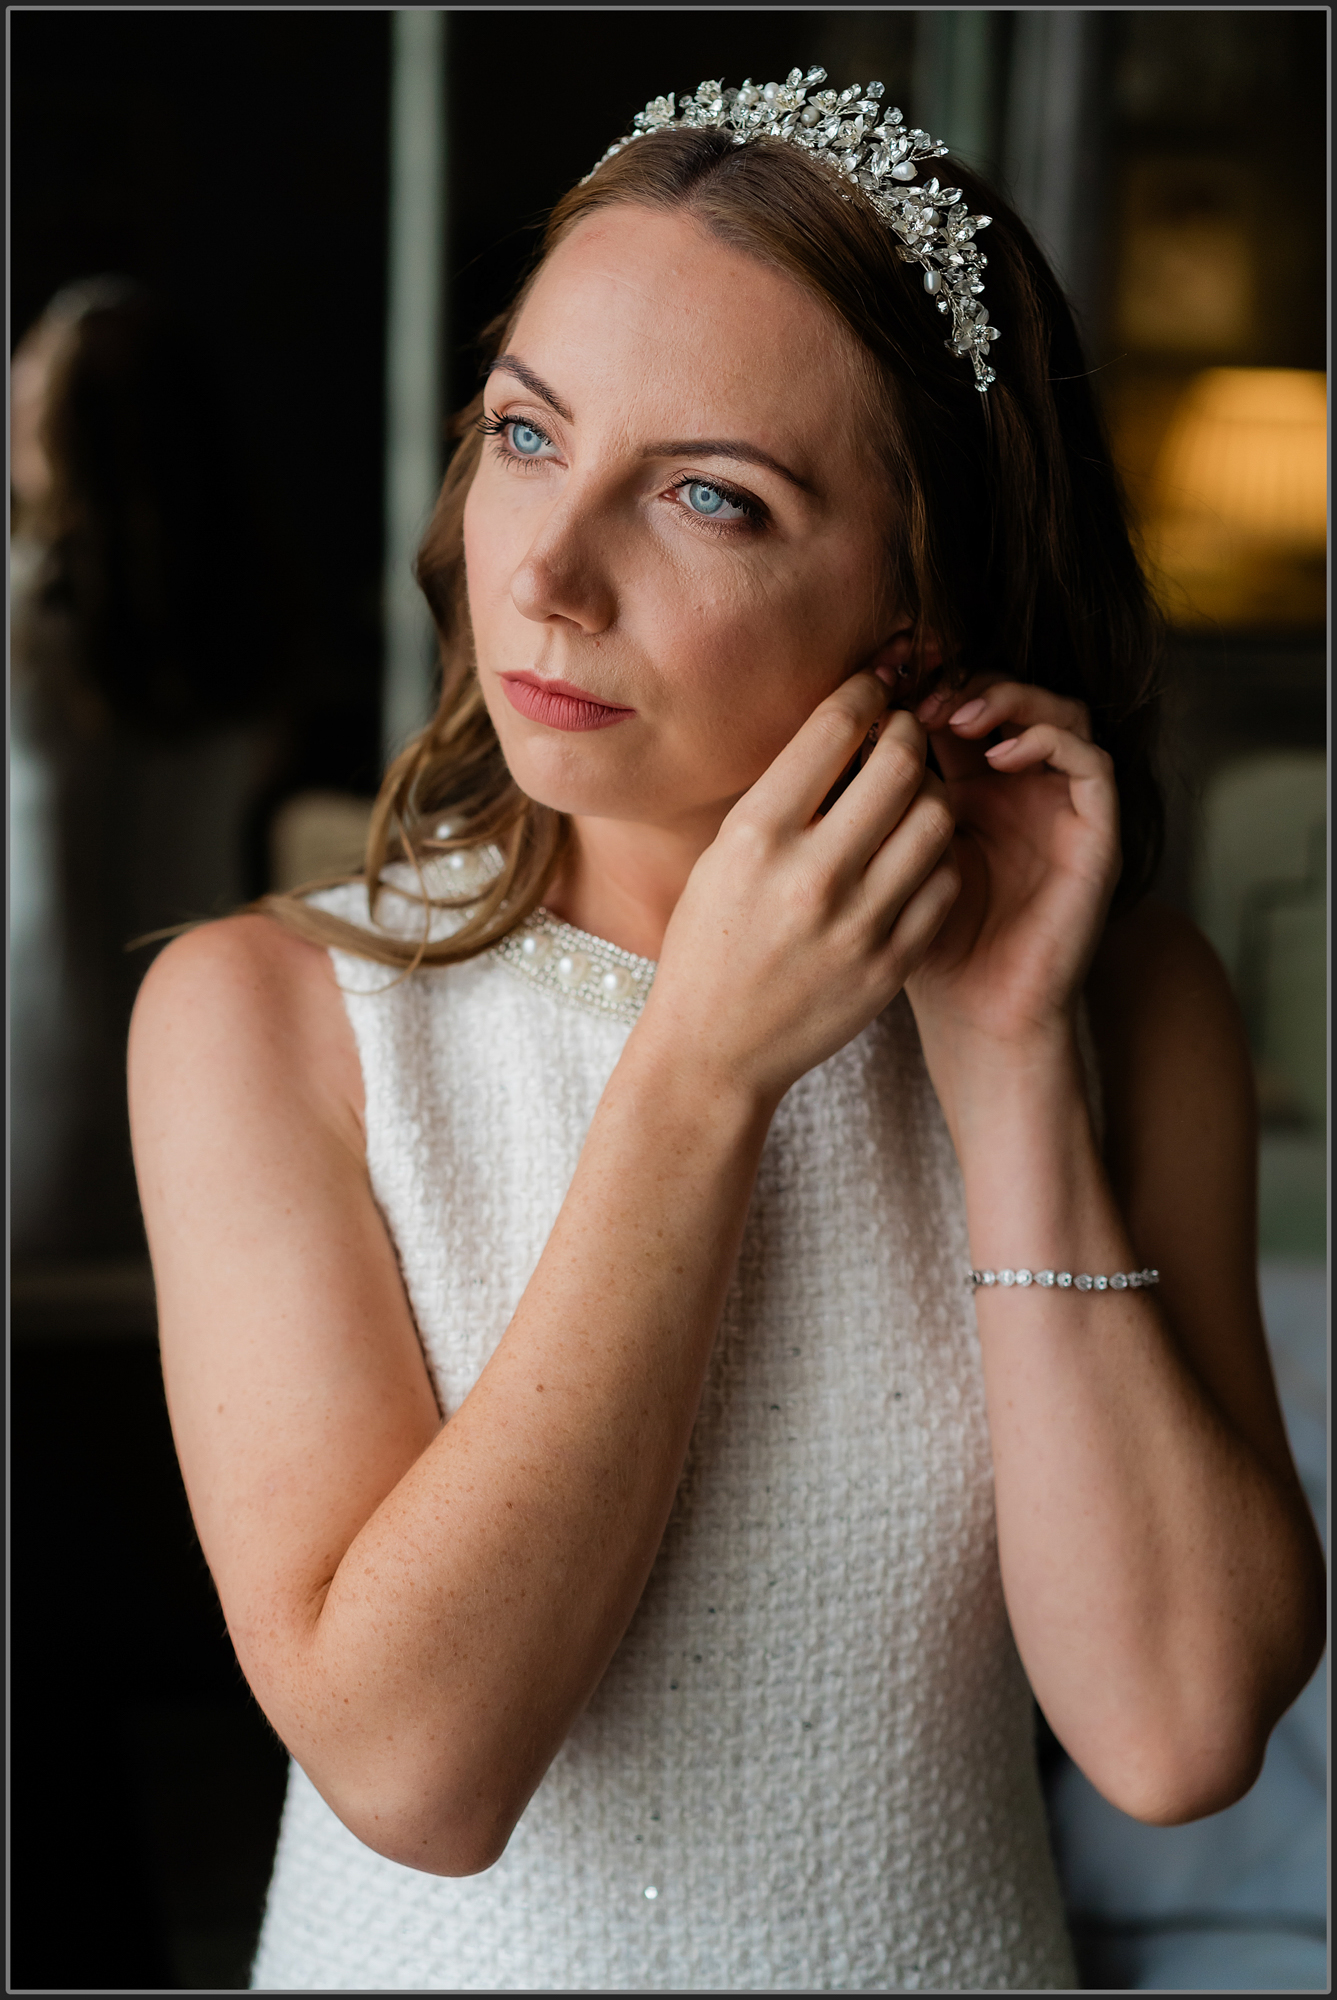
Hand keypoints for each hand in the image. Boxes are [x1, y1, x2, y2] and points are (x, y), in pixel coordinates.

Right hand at [635, 673, 959, 1112]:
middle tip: (902, 736)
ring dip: (930, 794)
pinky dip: (936, 857)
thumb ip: (785, 794)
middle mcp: (811, 875)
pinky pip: (944, 881)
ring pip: (937, 818)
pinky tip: (912, 858)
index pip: (834, 727)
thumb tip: (847, 724)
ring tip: (911, 798)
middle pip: (901, 763)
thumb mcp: (724, 855)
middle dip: (908, 733)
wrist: (715, 1050)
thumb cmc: (711, 941)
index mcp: (757, 836)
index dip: (864, 692)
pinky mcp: (892, 963)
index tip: (872, 691)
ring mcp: (858, 923)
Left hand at [903, 676, 1120, 1060]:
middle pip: (1012, 695)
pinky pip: (1092, 762)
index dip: (930, 683)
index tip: (886, 687)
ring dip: (1011, 698)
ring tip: (958, 714)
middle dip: (966, 681)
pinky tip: (1000, 753)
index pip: (962, 704)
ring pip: (1060, 712)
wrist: (975, 1015)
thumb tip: (837, 724)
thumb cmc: (921, 944)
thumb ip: (874, 798)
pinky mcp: (1097, 834)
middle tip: (922, 695)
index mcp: (971, 788)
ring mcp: (1063, 809)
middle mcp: (1023, 790)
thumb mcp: (885, 856)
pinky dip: (1050, 740)